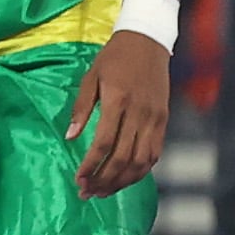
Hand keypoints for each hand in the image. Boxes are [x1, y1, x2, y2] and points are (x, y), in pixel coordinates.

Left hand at [64, 29, 170, 198]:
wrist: (147, 41)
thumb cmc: (113, 58)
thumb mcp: (91, 77)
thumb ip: (81, 108)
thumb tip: (71, 137)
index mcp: (118, 101)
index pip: (105, 143)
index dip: (92, 165)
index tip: (78, 179)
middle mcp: (140, 113)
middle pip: (124, 158)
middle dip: (105, 180)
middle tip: (87, 192)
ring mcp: (156, 118)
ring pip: (143, 161)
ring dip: (123, 181)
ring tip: (104, 192)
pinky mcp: (164, 120)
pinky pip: (155, 153)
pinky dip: (141, 170)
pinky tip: (125, 178)